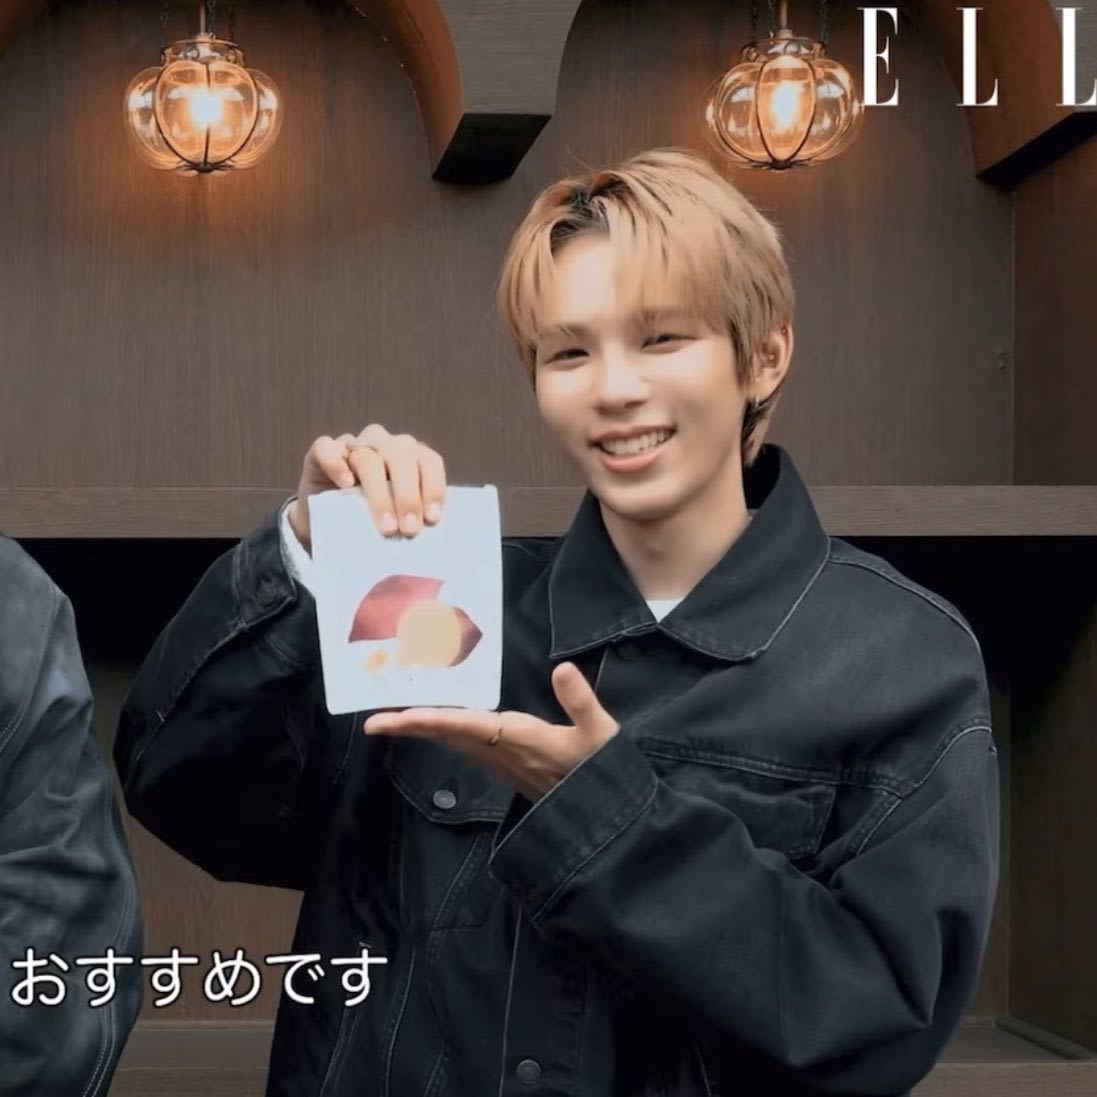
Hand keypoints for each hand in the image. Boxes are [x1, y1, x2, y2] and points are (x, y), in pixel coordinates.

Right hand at [289, 424, 446, 550]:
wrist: (329, 526)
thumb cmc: (371, 521)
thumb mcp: (397, 518)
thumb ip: (411, 518)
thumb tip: (428, 537)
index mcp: (409, 455)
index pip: (428, 461)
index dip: (433, 487)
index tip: (432, 518)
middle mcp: (383, 444)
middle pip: (400, 456)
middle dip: (408, 494)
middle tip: (410, 529)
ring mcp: (351, 445)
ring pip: (367, 456)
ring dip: (378, 492)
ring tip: (385, 525)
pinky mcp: (320, 453)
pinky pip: (326, 448)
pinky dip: (336, 464)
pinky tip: (345, 485)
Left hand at [363, 663, 619, 801]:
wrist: (602, 811)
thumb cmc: (600, 770)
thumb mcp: (599, 734)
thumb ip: (581, 701)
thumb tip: (563, 668)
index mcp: (518, 739)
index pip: (467, 726)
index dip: (432, 720)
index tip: (399, 718)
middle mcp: (501, 752)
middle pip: (447, 736)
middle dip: (410, 727)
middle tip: (372, 722)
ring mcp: (500, 761)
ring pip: (452, 742)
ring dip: (421, 729)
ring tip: (391, 718)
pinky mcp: (504, 763)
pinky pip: (463, 745)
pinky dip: (442, 731)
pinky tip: (433, 723)